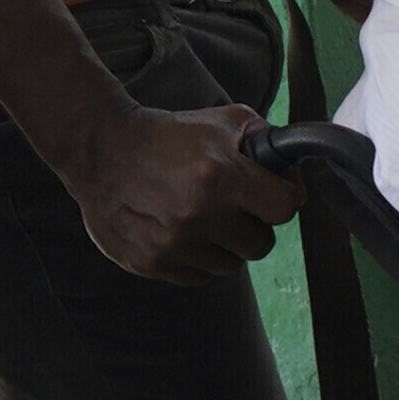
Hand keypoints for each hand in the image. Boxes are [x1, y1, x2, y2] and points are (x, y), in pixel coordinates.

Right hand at [67, 100, 301, 284]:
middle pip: (260, 245)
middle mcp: (198, 215)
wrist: (102, 149)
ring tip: (199, 216)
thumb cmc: (169, 135)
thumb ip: (268, 143)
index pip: (285, 208)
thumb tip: (296, 178)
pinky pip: (197, 276)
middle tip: (230, 206)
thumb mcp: (224, 122)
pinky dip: (194, 259)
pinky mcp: (150, 263)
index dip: (282, 198)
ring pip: (230, 265)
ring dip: (223, 245)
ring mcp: (172, 243)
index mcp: (221, 177)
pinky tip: (178, 230)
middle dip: (252, 226)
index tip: (270, 192)